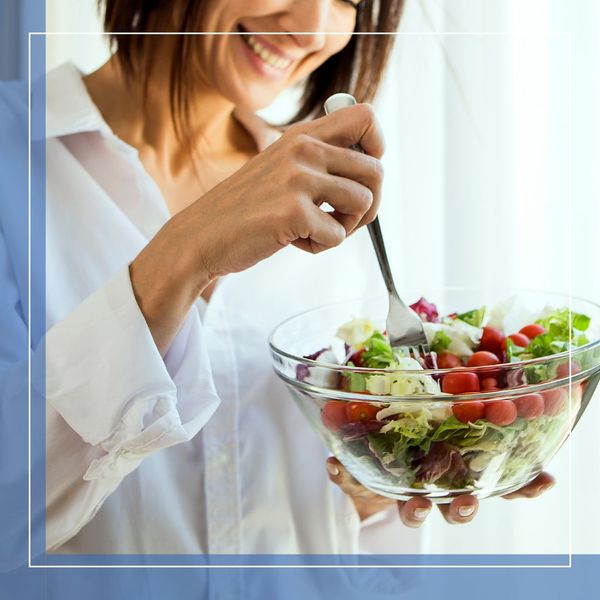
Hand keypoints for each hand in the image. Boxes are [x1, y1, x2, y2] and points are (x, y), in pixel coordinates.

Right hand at [130, 103, 383, 352]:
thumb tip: (371, 164)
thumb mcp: (279, 167)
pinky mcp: (293, 212)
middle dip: (369, 205)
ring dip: (346, 228)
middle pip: (376, 170)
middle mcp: (303, 150)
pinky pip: (337, 236)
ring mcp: (298, 179)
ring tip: (315, 230)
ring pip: (364, 203)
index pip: (366, 116)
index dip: (376, 147)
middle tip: (342, 220)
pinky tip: (294, 241)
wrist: (200, 236)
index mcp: (302, 135)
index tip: (360, 176)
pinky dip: (321, 247)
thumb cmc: (245, 209)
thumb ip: (316, 159)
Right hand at [326, 457, 555, 526]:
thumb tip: (331, 463)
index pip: (415, 509)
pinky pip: (509, 482)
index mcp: (410, 495)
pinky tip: (546, 481)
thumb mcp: (359, 472)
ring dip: (504, 493)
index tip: (418, 506)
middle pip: (453, 508)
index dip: (418, 511)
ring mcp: (461, 482)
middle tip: (463, 502)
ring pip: (483, 492)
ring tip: (521, 487)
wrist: (394, 462)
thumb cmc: (378, 471)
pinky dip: (529, 486)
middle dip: (460, 509)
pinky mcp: (482, 469)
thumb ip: (345, 471)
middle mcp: (440, 492)